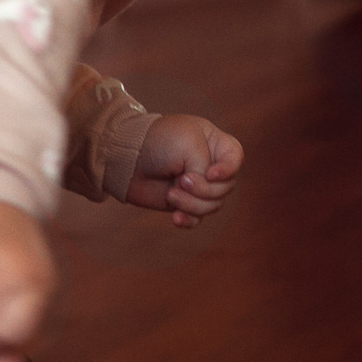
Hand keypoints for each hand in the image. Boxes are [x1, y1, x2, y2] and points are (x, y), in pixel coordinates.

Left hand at [124, 114, 243, 227]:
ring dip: (192, 203)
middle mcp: (209, 164)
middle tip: (180, 180)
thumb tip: (204, 195)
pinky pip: (198, 219)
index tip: (209, 173)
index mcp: (214, 142)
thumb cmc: (158, 142)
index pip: (237, 158)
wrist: (125, 158)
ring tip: (171, 194)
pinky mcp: (183, 202)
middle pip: (226, 188)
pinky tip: (175, 217)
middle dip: (204, 189)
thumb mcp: (188, 145)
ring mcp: (198, 185)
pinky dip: (188, 219)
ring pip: (213, 205)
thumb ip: (205, 168)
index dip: (228, 170)